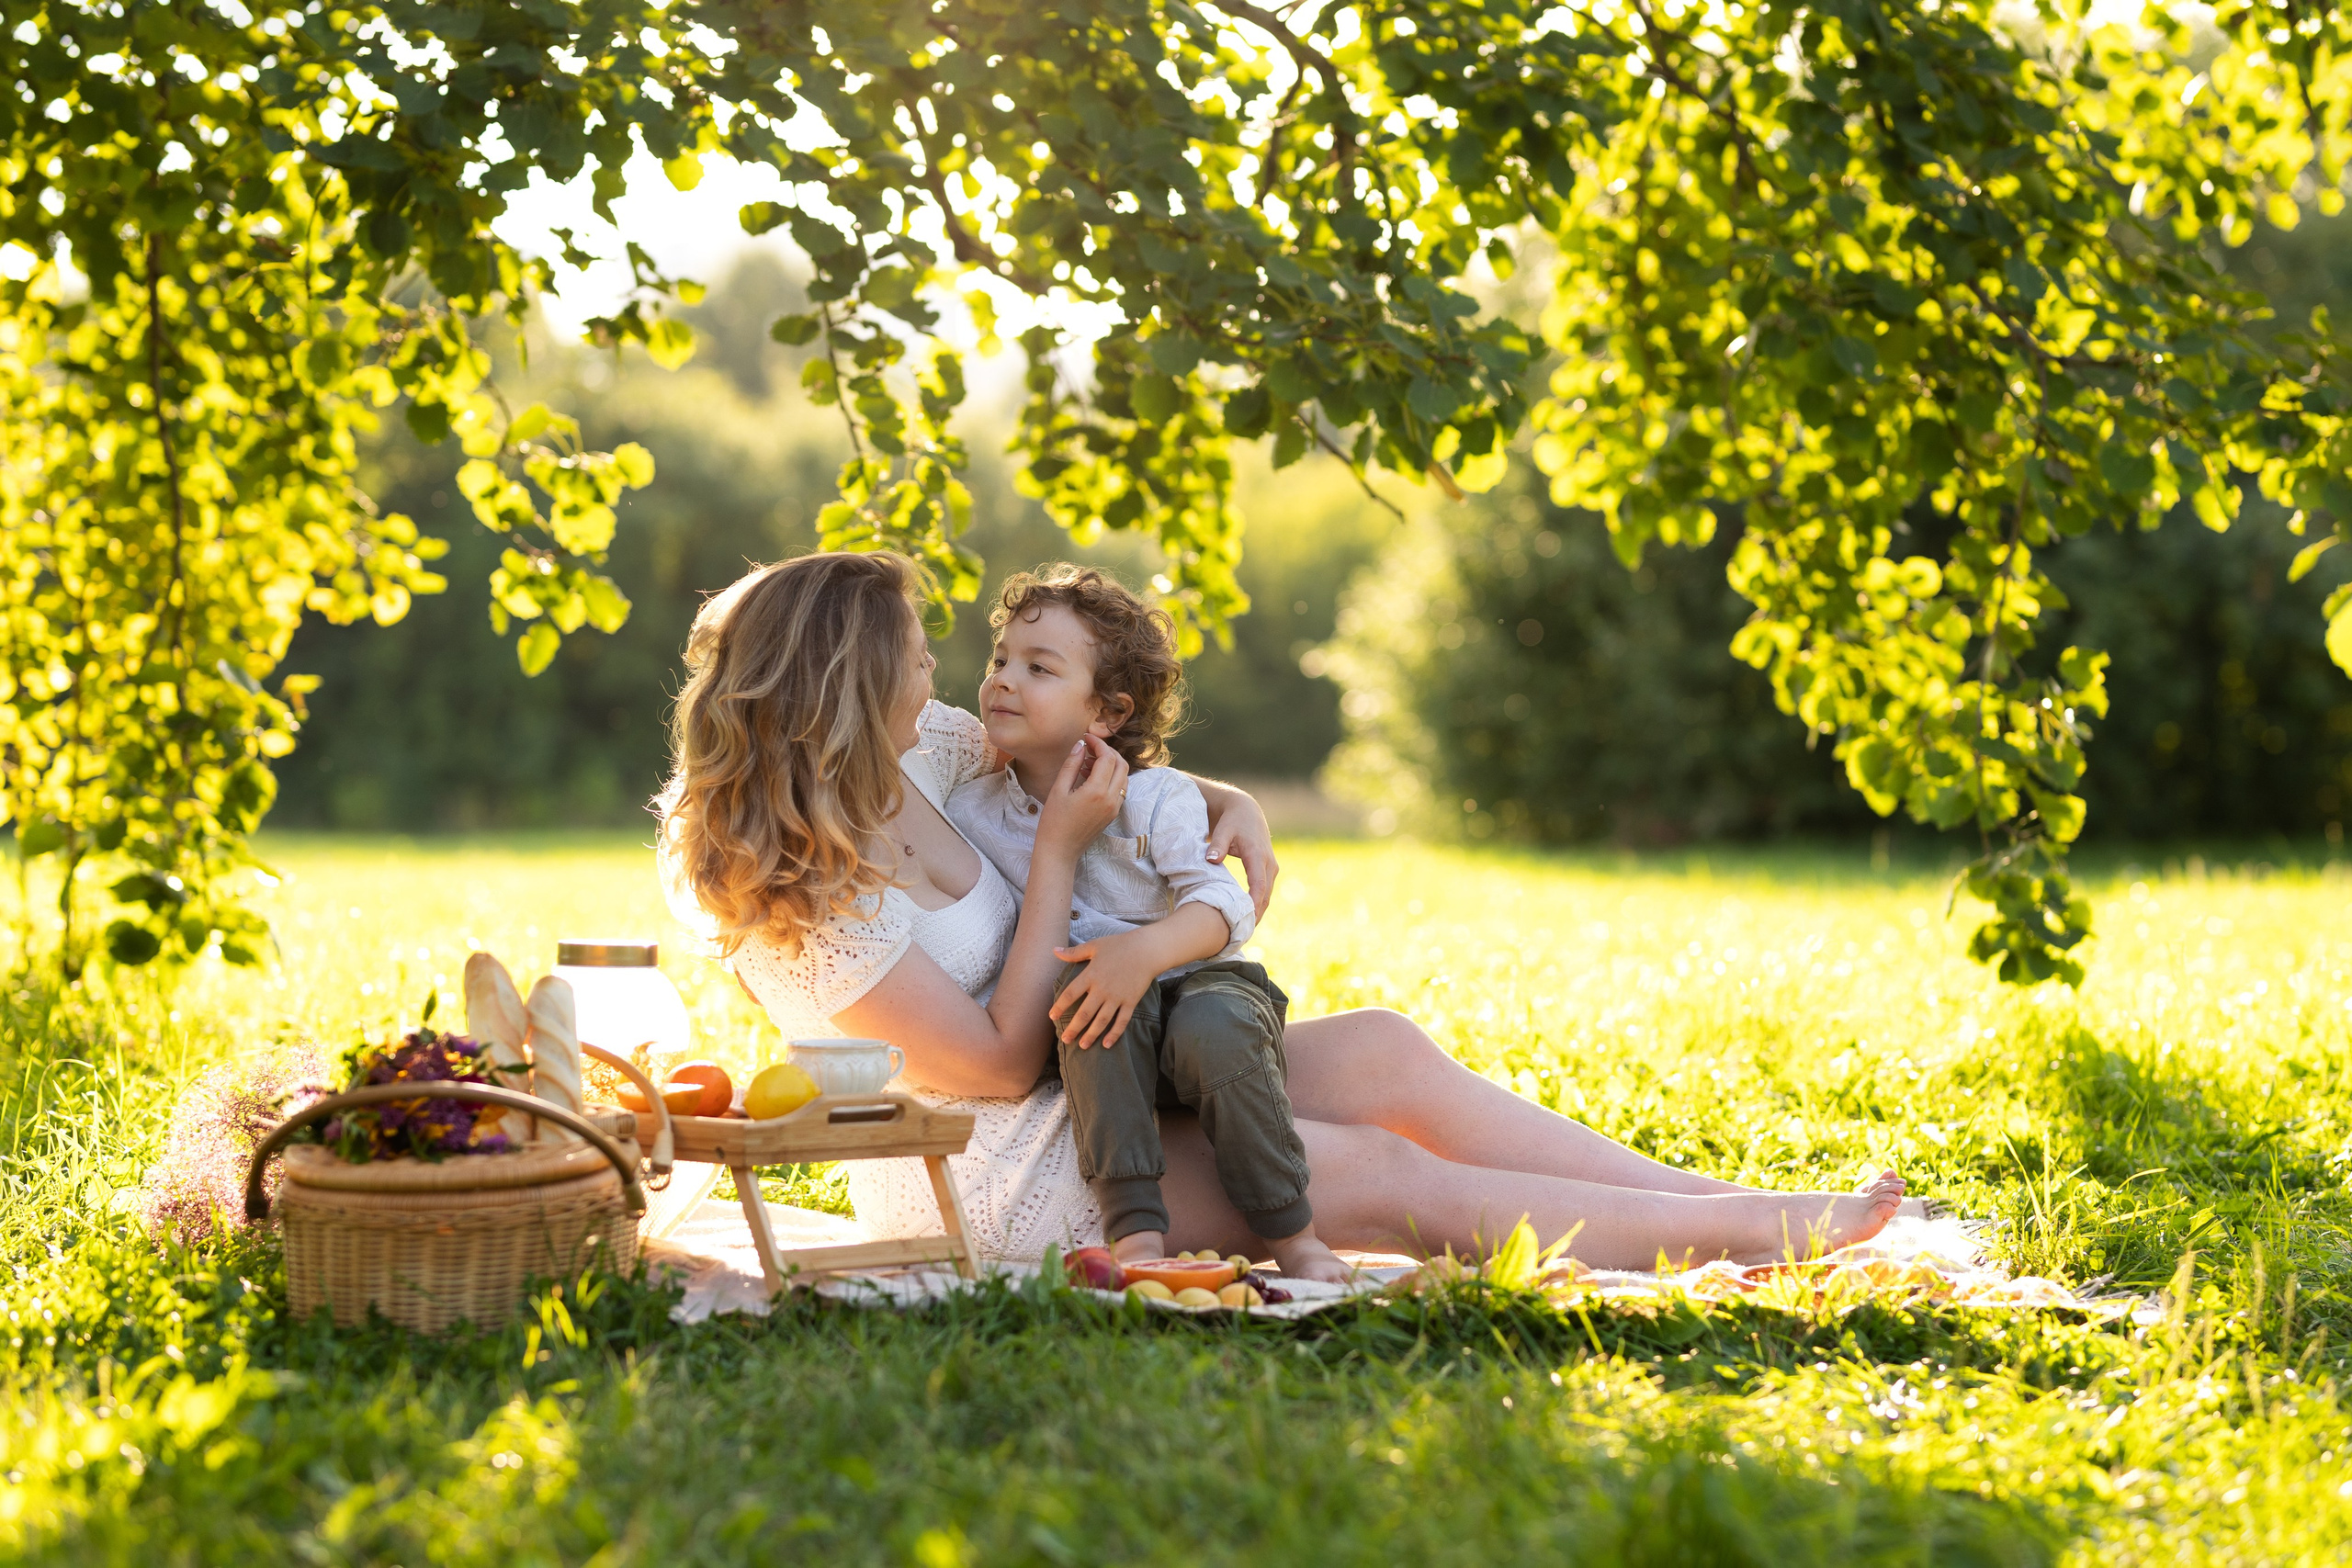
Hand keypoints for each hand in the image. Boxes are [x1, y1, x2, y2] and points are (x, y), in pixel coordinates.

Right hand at [1036, 735, 1128, 857]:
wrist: (1060, 851)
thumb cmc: (1053, 822)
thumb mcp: (1058, 790)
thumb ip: (1071, 764)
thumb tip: (1080, 745)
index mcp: (1097, 792)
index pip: (1108, 758)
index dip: (1098, 744)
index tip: (1086, 738)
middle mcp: (1111, 799)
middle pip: (1121, 764)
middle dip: (1108, 751)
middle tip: (1089, 748)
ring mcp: (1115, 808)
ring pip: (1123, 776)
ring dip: (1110, 764)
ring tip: (1087, 763)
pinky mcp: (1113, 814)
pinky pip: (1120, 789)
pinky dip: (1110, 778)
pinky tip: (1091, 778)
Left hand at [1049, 929, 1159, 1047]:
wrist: (1147, 949)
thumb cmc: (1119, 945)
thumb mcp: (1094, 946)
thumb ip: (1074, 952)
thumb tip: (1054, 950)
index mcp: (1091, 975)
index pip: (1070, 994)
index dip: (1060, 1006)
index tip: (1052, 1017)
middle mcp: (1102, 989)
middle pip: (1085, 1013)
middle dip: (1074, 1028)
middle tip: (1065, 1040)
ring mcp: (1117, 997)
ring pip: (1102, 1021)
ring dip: (1091, 1034)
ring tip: (1082, 1046)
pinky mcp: (1131, 1002)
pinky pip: (1122, 1021)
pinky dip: (1114, 1034)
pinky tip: (1106, 1044)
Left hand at [1205, 789, 1278, 921]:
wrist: (1246, 811)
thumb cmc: (1232, 822)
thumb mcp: (1224, 830)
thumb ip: (1218, 845)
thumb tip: (1211, 859)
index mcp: (1258, 856)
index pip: (1258, 886)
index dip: (1253, 904)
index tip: (1244, 919)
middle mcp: (1269, 864)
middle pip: (1264, 896)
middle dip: (1254, 915)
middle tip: (1241, 934)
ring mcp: (1271, 868)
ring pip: (1266, 896)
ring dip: (1257, 913)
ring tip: (1243, 931)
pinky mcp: (1268, 871)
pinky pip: (1265, 892)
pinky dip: (1258, 906)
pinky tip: (1247, 919)